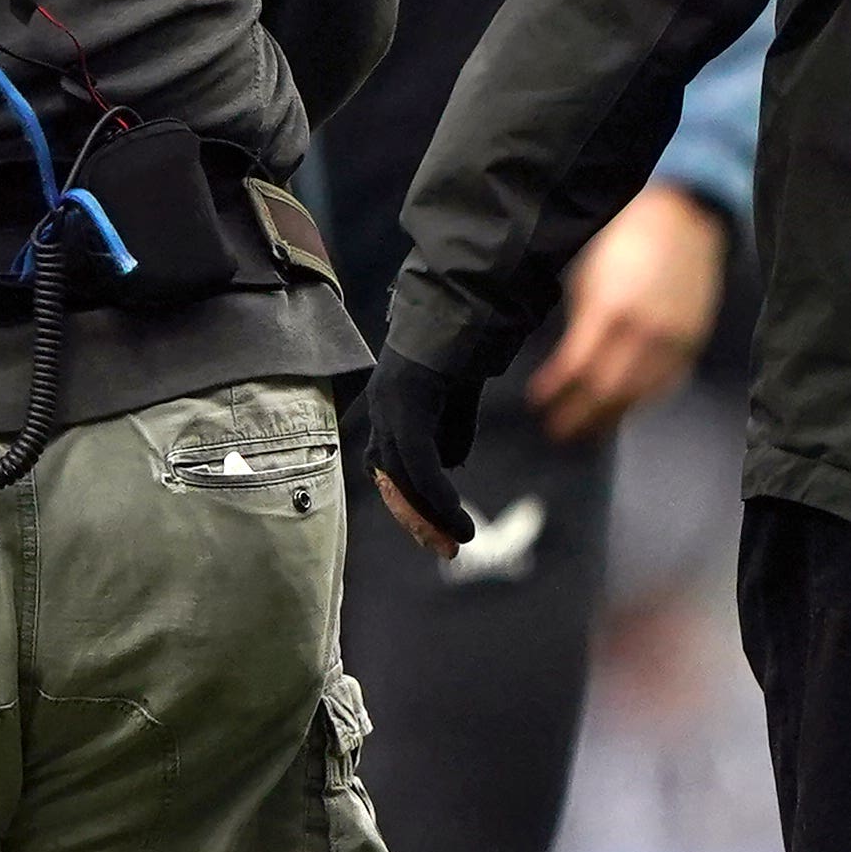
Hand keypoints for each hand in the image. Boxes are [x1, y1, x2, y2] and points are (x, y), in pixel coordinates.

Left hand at [362, 348, 478, 561]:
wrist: (471, 303)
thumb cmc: (467, 343)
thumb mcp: (457, 396)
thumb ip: (451, 429)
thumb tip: (450, 464)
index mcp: (387, 404)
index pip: (382, 463)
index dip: (403, 497)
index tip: (430, 527)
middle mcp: (380, 407)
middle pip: (387, 477)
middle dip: (414, 516)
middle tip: (443, 548)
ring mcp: (389, 405)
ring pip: (402, 477)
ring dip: (430, 514)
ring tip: (458, 540)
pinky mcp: (408, 405)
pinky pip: (419, 464)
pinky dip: (438, 495)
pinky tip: (458, 518)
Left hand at [525, 184, 728, 442]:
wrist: (683, 220)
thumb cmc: (624, 241)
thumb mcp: (587, 275)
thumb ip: (579, 321)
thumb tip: (566, 363)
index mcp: (612, 310)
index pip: (577, 367)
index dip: (555, 391)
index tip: (537, 403)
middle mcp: (646, 331)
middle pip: (607, 391)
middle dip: (579, 416)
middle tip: (556, 431)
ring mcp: (675, 340)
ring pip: (638, 395)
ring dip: (609, 418)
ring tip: (585, 432)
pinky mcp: (693, 343)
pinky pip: (665, 385)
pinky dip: (640, 403)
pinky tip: (622, 412)